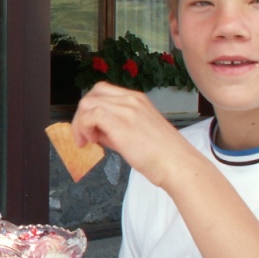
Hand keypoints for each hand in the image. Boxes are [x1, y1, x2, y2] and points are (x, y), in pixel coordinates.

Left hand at [72, 82, 194, 187]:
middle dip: (82, 114)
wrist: (178, 165)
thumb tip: (95, 132)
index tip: (90, 129)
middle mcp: (131, 99)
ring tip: (86, 141)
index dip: (91, 109)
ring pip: (88, 103)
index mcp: (137, 100)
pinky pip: (90, 115)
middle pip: (93, 94)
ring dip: (81, 122)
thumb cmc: (162, 156)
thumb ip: (114, 128)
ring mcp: (126, 108)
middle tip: (84, 135)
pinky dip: (84, 127)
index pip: (103, 92)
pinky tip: (91, 142)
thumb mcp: (136, 134)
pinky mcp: (120, 121)